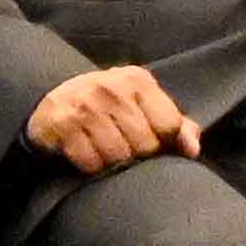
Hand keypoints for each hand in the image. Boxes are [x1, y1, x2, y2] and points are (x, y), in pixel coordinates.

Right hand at [25, 58, 198, 172]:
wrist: (54, 97)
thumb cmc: (109, 105)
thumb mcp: (144, 105)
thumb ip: (176, 125)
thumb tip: (191, 149)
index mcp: (137, 80)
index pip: (169, 126)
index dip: (164, 141)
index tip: (150, 138)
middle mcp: (110, 88)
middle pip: (145, 145)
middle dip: (137, 153)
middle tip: (124, 145)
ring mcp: (84, 105)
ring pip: (118, 156)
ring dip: (112, 162)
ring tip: (105, 149)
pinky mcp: (62, 123)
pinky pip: (90, 162)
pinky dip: (90, 165)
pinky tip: (86, 151)